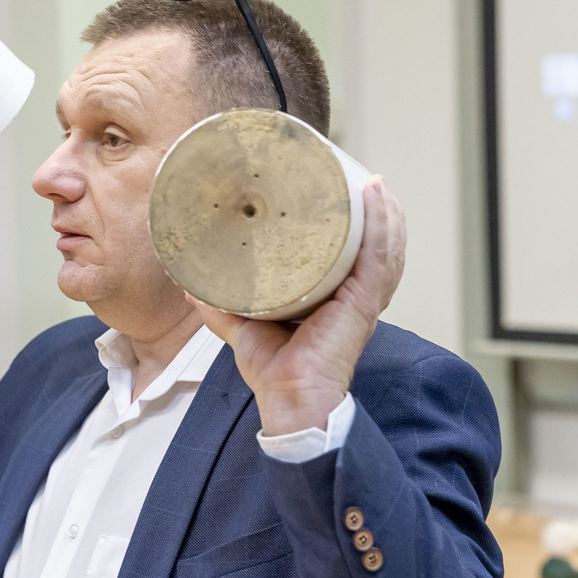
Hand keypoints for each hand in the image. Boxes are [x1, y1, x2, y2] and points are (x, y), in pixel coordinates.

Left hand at [188, 176, 405, 433]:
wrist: (288, 399)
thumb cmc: (274, 373)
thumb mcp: (243, 328)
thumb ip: (221, 306)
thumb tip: (192, 287)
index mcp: (336, 300)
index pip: (355, 256)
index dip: (356, 227)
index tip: (345, 195)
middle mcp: (356, 297)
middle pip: (377, 245)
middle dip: (375, 211)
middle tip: (362, 178)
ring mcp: (363, 299)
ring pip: (385, 245)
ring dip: (383, 210)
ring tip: (373, 181)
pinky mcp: (362, 303)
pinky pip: (380, 257)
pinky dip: (382, 226)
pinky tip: (377, 198)